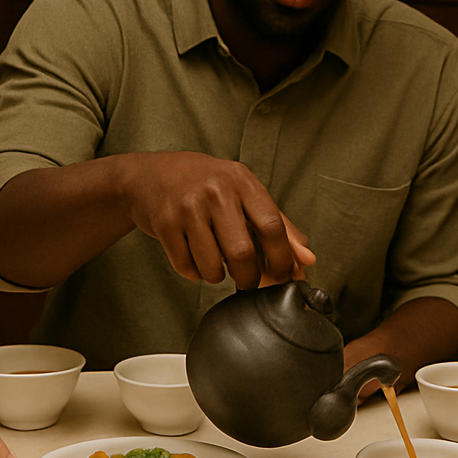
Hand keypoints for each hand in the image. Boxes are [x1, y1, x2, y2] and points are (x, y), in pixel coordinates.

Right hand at [117, 151, 317, 288]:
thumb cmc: (206, 185)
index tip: (284, 276)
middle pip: (243, 253)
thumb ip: (280, 226)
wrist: (150, 175)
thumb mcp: (245, 193)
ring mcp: (187, 207)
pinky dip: (195, 273)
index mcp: (242, 181)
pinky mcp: (164, 225)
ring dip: (218, 277)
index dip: (282, 259)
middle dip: (249, 278)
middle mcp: (216, 191)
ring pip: (213, 266)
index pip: (271, 226)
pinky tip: (195, 257)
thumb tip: (307, 261)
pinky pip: (187, 267)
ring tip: (218, 265)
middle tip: (248, 282)